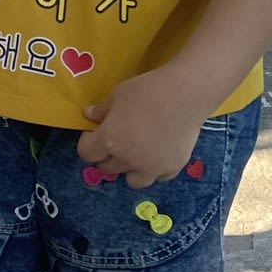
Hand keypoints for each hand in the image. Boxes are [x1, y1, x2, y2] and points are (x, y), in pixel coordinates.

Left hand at [77, 67, 217, 188]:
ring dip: (129, 169)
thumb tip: (88, 115)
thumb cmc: (147, 91)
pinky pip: (158, 177)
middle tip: (117, 140)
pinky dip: (155, 169)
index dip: (88, 143)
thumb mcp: (117, 95)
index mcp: (109, 141)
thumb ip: (102, 110)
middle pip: (108, 167)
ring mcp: (151, 168)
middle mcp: (127, 160)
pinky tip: (158, 154)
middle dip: (107, 155)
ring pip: (132, 180)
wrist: (185, 96)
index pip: (86, 153)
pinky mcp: (171, 169)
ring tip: (136, 154)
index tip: (94, 133)